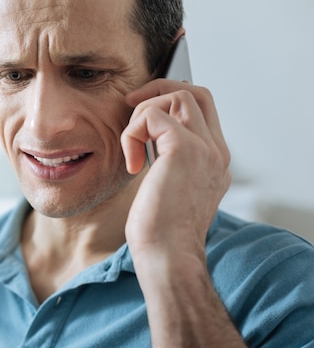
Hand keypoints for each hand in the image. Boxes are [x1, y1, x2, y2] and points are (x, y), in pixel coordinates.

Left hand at [121, 79, 230, 258]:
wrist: (168, 256)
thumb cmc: (161, 234)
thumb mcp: (168, 191)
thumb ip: (167, 165)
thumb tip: (146, 147)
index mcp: (214, 160)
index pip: (201, 110)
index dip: (168, 102)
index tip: (139, 119)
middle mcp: (216, 151)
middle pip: (196, 93)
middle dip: (159, 91)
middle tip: (131, 108)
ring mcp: (205, 149)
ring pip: (178, 96)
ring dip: (143, 114)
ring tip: (133, 147)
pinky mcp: (184, 149)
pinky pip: (152, 116)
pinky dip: (132, 133)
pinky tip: (133, 164)